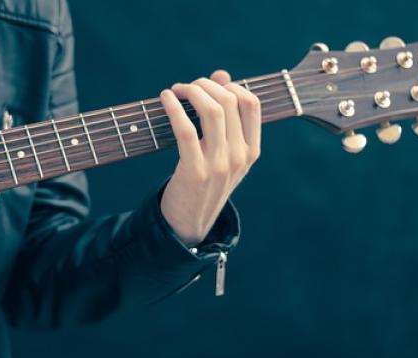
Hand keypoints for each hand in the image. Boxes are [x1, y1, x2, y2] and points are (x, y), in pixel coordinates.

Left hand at [159, 70, 260, 245]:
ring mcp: (219, 165)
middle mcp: (240, 157)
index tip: (210, 84)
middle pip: (229, 102)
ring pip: (212, 111)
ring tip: (176, 90)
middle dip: (205, 85)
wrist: (190, 222)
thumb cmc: (204, 181)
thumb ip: (225, 116)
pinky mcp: (194, 171)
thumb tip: (222, 75)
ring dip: (192, 91)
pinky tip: (165, 98)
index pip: (252, 104)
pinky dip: (173, 108)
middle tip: (187, 86)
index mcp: (251, 151)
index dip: (230, 85)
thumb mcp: (223, 152)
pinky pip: (185, 129)